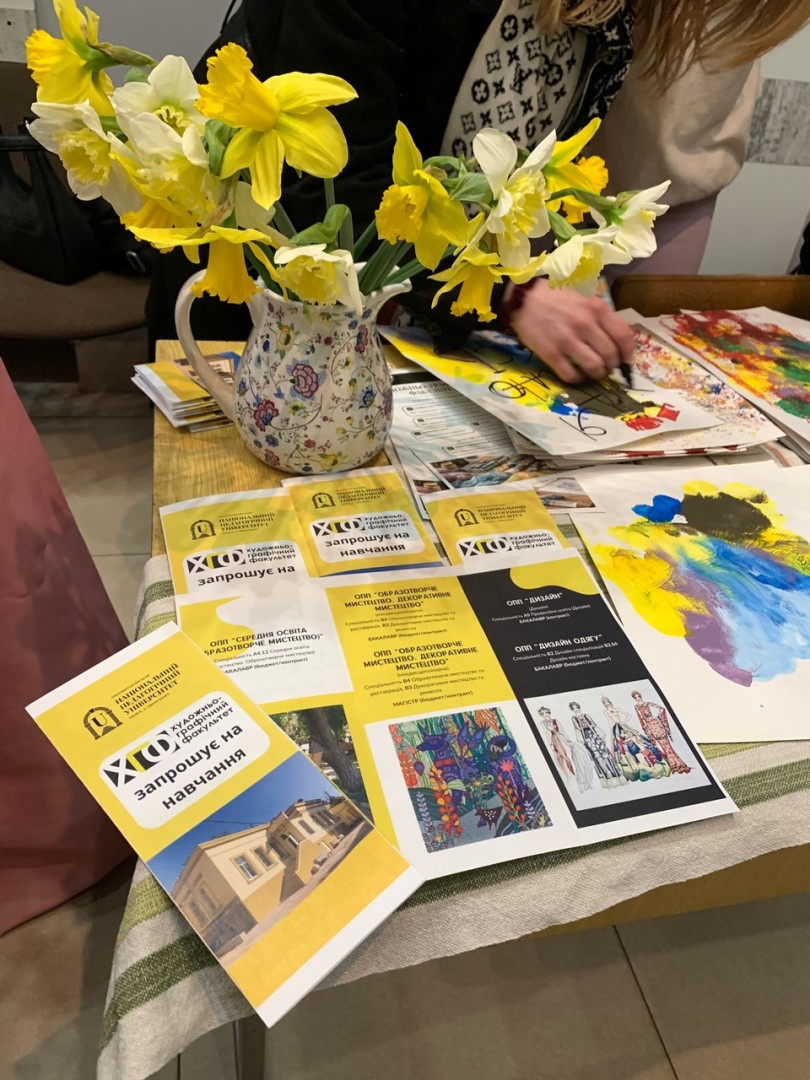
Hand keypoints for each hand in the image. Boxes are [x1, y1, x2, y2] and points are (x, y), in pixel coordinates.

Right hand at [505, 278, 634, 382]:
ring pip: (594, 368)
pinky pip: (571, 375)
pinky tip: (576, 374)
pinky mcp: (551, 353)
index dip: (628, 353)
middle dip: (612, 366)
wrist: (523, 298)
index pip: (624, 336)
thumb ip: (600, 315)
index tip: (625, 360)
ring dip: (597, 374)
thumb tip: (615, 339)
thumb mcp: (584, 296)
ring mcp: (567, 340)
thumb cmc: (556, 296)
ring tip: (594, 372)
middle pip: (610, 355)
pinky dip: (578, 379)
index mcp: (596, 308)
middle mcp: (585, 324)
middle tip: (607, 367)